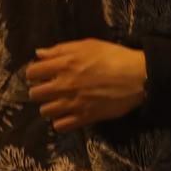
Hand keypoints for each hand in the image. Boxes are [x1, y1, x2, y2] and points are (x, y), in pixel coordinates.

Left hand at [26, 39, 146, 131]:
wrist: (137, 77)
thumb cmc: (114, 56)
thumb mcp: (88, 45)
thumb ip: (61, 49)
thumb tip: (39, 54)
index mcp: (65, 64)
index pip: (33, 73)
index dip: (34, 73)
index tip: (42, 74)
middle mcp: (64, 85)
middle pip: (35, 94)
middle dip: (40, 90)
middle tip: (51, 88)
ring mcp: (73, 103)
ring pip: (45, 111)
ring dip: (50, 106)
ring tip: (60, 102)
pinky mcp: (84, 117)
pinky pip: (60, 126)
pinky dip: (60, 121)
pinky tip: (68, 114)